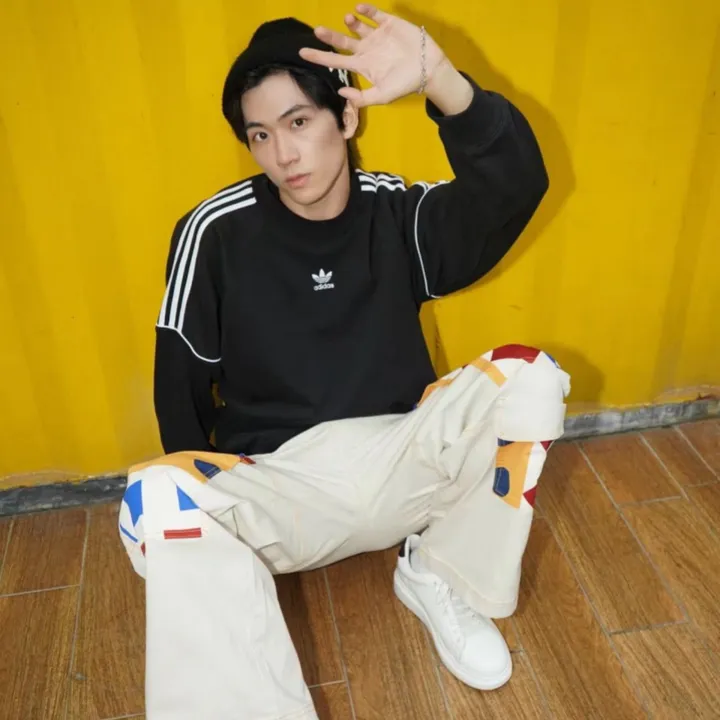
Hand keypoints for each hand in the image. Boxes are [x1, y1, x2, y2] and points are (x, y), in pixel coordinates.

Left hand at [299, 4, 448, 107]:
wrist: (427, 69)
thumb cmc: (404, 84)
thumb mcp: (382, 96)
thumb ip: (362, 98)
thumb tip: (341, 92)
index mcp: (362, 66)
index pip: (336, 61)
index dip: (319, 57)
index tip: (302, 53)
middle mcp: (366, 50)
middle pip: (342, 42)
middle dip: (329, 36)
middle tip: (318, 31)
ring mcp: (376, 36)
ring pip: (357, 26)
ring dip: (350, 22)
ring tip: (348, 20)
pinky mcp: (389, 24)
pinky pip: (374, 14)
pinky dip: (366, 11)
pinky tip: (360, 10)